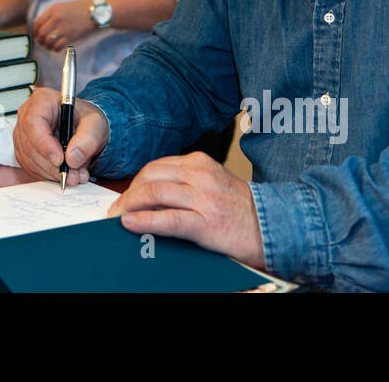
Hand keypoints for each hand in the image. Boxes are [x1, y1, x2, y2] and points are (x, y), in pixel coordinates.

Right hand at [13, 87, 107, 186]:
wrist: (83, 128)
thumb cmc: (85, 119)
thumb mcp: (95, 124)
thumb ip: (88, 139)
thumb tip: (72, 158)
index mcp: (42, 100)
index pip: (33, 123)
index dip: (44, 144)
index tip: (60, 160)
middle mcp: (27, 115)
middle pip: (30, 145)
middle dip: (52, 165)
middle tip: (74, 174)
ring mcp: (23, 134)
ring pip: (29, 159)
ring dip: (52, 173)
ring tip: (75, 175)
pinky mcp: (24, 150)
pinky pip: (31, 167)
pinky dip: (48, 175)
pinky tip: (64, 173)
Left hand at [31, 0, 95, 52]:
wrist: (96, 12)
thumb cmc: (81, 9)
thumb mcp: (63, 6)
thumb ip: (52, 14)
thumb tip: (43, 25)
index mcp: (53, 10)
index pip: (37, 23)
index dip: (35, 31)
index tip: (36, 35)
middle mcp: (55, 19)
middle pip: (40, 33)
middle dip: (40, 40)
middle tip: (42, 43)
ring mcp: (62, 28)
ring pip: (47, 41)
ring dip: (47, 46)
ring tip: (50, 46)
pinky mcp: (70, 37)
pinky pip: (57, 47)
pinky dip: (55, 49)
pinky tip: (57, 48)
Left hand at [107, 151, 264, 269]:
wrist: (272, 226)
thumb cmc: (239, 208)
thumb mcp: (212, 183)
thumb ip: (185, 182)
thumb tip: (150, 193)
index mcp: (199, 162)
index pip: (156, 167)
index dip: (135, 182)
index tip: (125, 196)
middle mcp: (199, 175)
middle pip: (149, 178)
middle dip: (128, 194)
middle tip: (116, 209)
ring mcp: (203, 198)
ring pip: (154, 194)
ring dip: (129, 206)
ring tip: (116, 218)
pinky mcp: (206, 223)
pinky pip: (168, 219)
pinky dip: (145, 221)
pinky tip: (130, 224)